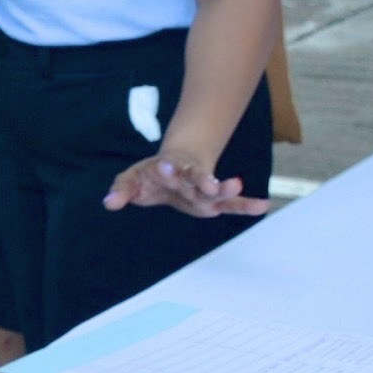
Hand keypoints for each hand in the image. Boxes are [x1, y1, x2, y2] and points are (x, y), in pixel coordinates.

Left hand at [105, 144, 272, 218]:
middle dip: (201, 179)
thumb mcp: (132, 180)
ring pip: (215, 188)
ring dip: (223, 187)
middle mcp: (187, 178)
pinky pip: (232, 204)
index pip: (167, 168)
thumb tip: (108, 203)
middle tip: (209, 183)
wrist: (173, 168)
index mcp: (167, 170)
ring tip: (236, 185)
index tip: (166, 166)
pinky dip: (247, 205)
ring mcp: (202, 190)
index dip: (166, 168)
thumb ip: (122, 190)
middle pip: (196, 177)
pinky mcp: (213, 203)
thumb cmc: (152, 176)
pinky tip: (263, 206)